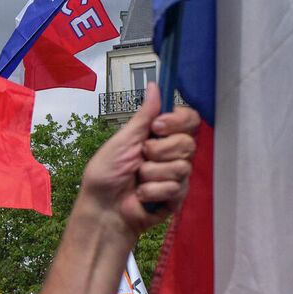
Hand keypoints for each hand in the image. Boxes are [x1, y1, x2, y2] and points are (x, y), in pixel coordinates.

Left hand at [77, 85, 198, 235]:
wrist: (102, 208)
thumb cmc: (106, 174)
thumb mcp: (124, 139)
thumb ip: (144, 115)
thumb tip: (154, 86)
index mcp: (161, 136)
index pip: (189, 120)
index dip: (178, 121)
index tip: (157, 127)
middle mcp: (173, 154)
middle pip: (188, 143)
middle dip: (159, 151)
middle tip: (141, 157)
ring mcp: (177, 176)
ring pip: (181, 166)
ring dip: (151, 173)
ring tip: (137, 179)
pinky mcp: (177, 197)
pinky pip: (174, 187)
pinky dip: (151, 190)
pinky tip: (141, 195)